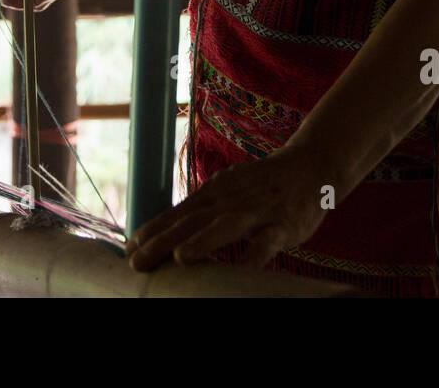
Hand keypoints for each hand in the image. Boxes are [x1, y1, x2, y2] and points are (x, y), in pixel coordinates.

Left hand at [124, 144, 331, 272]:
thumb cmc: (262, 185)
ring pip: (226, 226)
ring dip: (203, 241)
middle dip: (162, 241)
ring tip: (180, 257)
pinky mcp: (283, 224)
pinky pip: (267, 242)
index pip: (177, 213)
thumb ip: (203, 210)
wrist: (310, 166)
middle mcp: (230, 200)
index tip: (129, 248)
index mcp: (214, 193)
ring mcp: (256, 211)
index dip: (153, 230)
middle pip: (192, 220)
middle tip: (137, 261)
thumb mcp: (227, 191)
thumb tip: (168, 231)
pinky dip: (254, 255)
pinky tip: (241, 272)